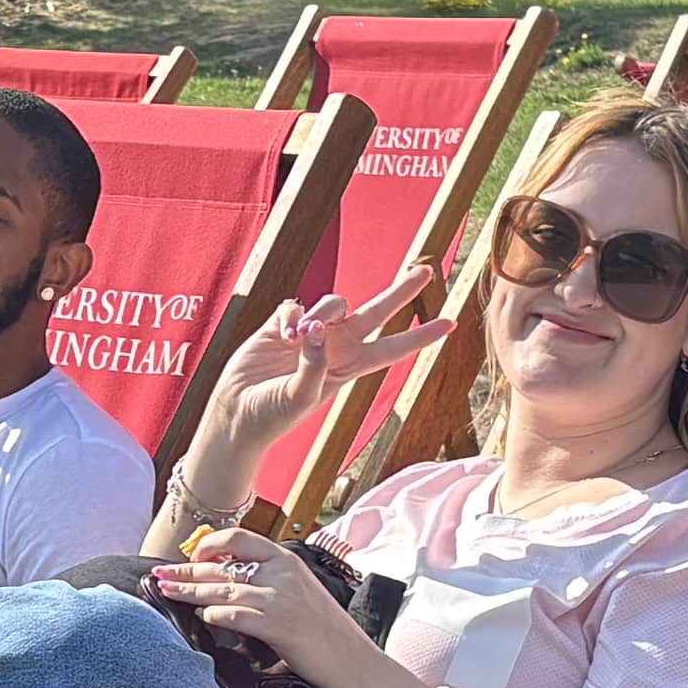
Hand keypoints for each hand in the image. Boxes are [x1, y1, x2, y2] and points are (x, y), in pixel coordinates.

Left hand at [141, 521, 364, 683]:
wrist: (353, 662)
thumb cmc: (324, 631)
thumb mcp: (298, 591)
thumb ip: (268, 580)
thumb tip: (224, 581)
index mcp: (286, 559)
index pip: (238, 539)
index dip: (207, 546)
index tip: (189, 557)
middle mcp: (282, 572)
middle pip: (222, 566)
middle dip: (186, 571)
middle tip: (160, 576)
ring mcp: (280, 597)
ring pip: (222, 589)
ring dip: (189, 591)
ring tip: (167, 592)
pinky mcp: (279, 624)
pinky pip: (235, 615)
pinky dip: (214, 615)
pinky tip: (202, 617)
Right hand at [183, 264, 452, 503]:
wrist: (236, 416)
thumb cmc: (272, 416)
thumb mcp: (300, 397)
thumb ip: (313, 364)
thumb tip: (318, 329)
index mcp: (349, 368)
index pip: (393, 348)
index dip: (421, 335)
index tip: (451, 324)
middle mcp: (335, 346)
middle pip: (377, 312)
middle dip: (402, 291)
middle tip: (428, 271)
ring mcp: (310, 333)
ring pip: (333, 302)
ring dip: (322, 312)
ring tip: (298, 338)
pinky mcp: (281, 325)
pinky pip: (294, 305)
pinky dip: (290, 315)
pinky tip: (282, 334)